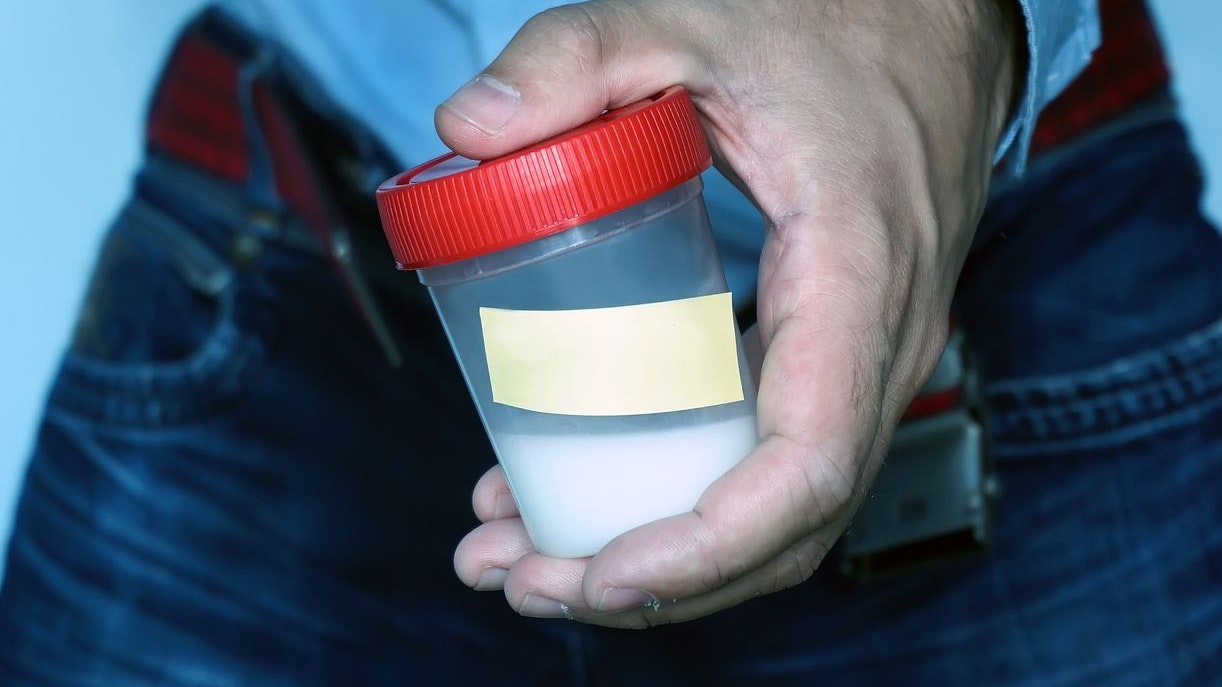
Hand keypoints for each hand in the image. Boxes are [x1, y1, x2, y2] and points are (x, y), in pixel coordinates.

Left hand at [440, 0, 1017, 627]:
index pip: (807, 465)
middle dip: (654, 580)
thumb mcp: (696, 23)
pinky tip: (586, 481)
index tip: (597, 576)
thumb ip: (580, 55)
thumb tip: (468, 125)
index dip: (705, 546)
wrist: (935, 26)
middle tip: (518, 577)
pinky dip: (681, 497)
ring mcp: (865, 359)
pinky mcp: (832, 354)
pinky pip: (769, 458)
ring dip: (660, 556)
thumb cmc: (837, 29)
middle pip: (785, 525)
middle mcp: (878, 344)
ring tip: (527, 555)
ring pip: (777, 511)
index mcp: (855, 277)